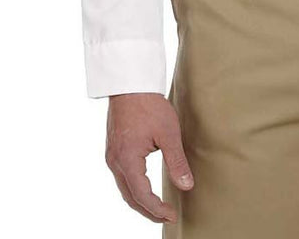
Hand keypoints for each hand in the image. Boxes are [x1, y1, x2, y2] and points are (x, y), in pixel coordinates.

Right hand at [104, 92, 193, 223]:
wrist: (130, 84)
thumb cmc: (149, 105)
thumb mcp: (168, 133)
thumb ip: (176, 162)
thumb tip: (187, 186)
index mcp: (127, 160)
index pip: (141, 195)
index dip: (157, 209)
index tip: (172, 215)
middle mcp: (115, 161)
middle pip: (130, 197)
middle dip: (148, 211)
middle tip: (167, 216)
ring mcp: (111, 156)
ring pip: (124, 188)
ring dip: (140, 201)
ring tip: (158, 207)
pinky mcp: (113, 149)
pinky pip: (122, 177)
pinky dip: (133, 188)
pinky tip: (145, 187)